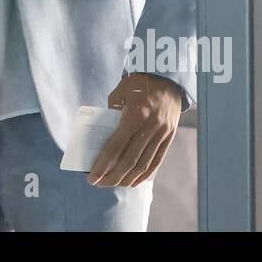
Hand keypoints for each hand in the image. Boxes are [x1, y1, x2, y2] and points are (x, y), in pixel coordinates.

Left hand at [88, 73, 181, 187]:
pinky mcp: (169, 137)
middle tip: (98, 183)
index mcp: (135, 115)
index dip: (103, 164)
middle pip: (129, 160)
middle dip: (112, 176)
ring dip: (127, 178)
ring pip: (143, 164)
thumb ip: (111, 113)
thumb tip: (102, 135)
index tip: (91, 177)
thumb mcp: (119, 93)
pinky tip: (134, 181)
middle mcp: (150, 127)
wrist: (167, 77)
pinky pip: (157, 161)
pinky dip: (145, 174)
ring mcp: (162, 134)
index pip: (116, 147)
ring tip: (113, 184)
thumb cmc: (138, 83)